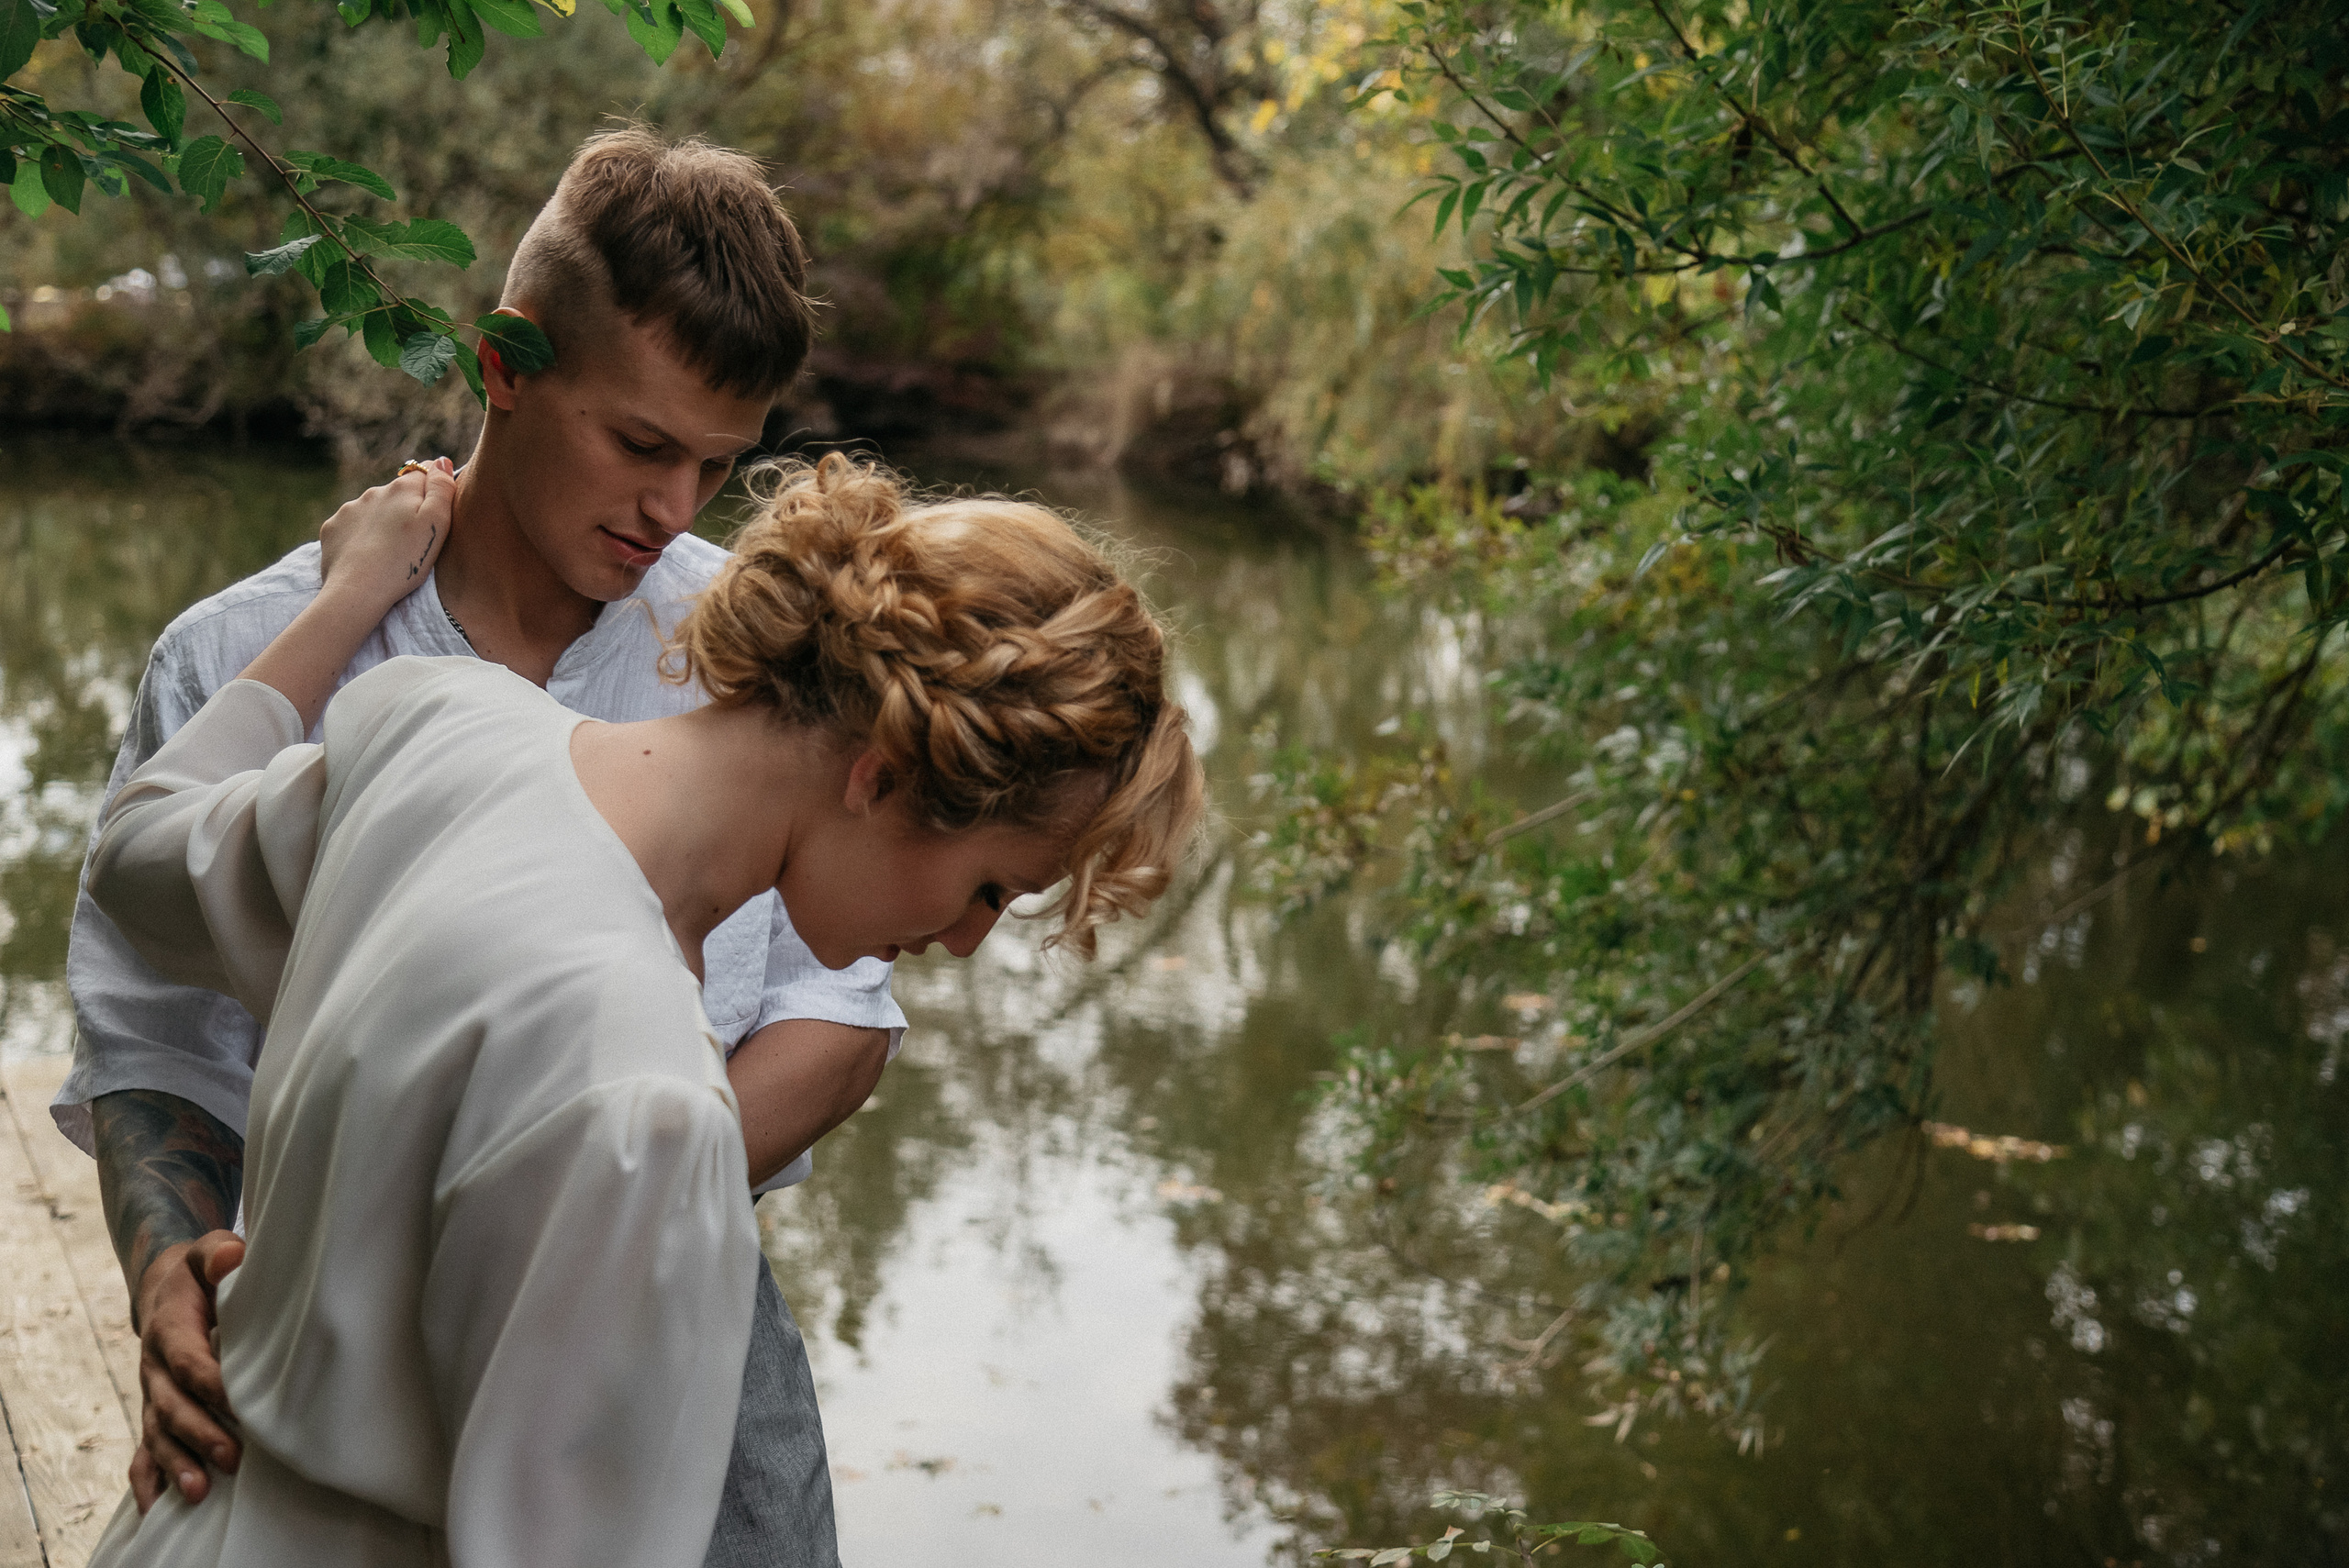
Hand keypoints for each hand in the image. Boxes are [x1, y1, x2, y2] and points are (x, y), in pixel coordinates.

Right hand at [127, 1231, 245, 1513]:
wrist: (170, 1288)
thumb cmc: (204, 1271)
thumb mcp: (208, 1251)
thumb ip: (217, 1253)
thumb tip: (232, 1256)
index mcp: (170, 1329)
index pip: (188, 1359)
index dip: (211, 1380)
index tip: (238, 1400)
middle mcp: (155, 1367)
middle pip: (173, 1405)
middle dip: (200, 1432)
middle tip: (232, 1457)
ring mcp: (153, 1393)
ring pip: (159, 1433)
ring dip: (178, 1463)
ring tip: (200, 1492)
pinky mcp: (156, 1410)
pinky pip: (145, 1448)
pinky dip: (150, 1477)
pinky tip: (157, 1507)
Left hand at [317, 457, 456, 616]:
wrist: (358, 590)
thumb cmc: (406, 561)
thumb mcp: (438, 525)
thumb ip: (442, 489)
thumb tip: (441, 461)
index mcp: (401, 489)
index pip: (423, 474)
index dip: (431, 492)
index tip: (433, 516)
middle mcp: (373, 492)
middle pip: (397, 493)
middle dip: (405, 509)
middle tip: (413, 540)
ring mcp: (349, 509)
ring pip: (373, 509)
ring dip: (382, 522)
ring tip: (389, 551)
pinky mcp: (332, 527)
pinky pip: (351, 525)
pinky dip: (360, 536)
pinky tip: (367, 555)